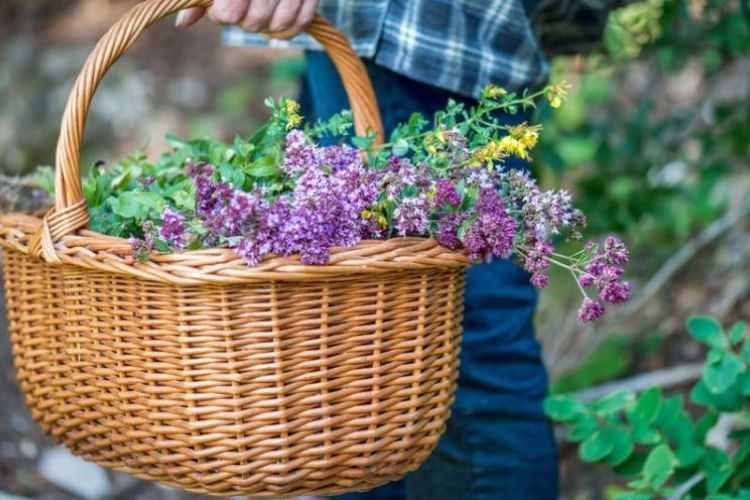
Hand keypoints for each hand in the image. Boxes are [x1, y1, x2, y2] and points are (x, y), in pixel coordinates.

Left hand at [176, 0, 319, 38]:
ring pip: (277, 24)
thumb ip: (200, 0)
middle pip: (254, 21)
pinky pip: (301, 22)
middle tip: (244, 10)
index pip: (229, 12)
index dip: (223, 15)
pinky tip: (277, 22)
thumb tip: (183, 24)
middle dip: (246, 21)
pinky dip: (288, 29)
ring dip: (267, 26)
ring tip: (261, 12)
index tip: (222, 9)